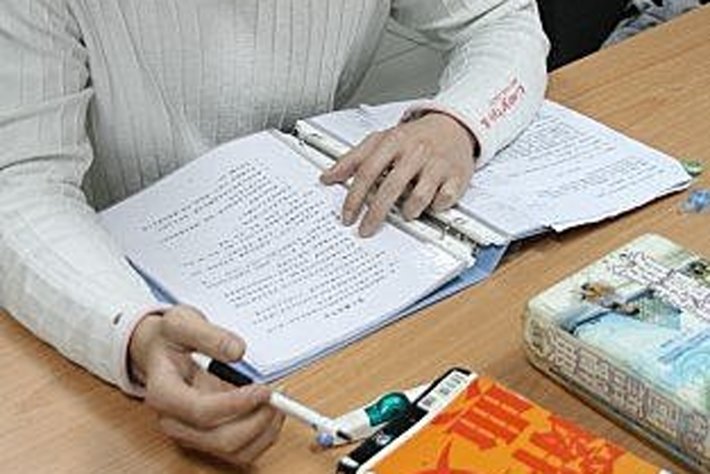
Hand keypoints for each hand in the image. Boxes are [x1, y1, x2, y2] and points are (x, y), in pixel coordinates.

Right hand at [129, 305, 283, 466]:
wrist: (160, 351)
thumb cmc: (168, 339)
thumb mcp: (182, 323)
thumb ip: (209, 335)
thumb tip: (237, 351)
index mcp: (164, 394)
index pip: (201, 411)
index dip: (236, 403)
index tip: (262, 389)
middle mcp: (175, 421)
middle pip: (221, 439)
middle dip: (257, 421)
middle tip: (277, 395)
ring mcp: (192, 433)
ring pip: (235, 450)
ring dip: (265, 430)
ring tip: (278, 400)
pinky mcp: (209, 437)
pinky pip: (241, 450)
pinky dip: (263, 435)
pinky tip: (270, 410)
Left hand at [320, 112, 475, 236]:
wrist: (453, 126)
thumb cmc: (414, 137)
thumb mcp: (380, 140)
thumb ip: (352, 159)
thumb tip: (328, 177)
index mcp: (394, 142)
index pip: (367, 172)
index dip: (355, 197)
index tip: (348, 215)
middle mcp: (415, 152)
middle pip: (390, 188)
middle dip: (375, 214)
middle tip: (366, 228)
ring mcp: (437, 164)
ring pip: (418, 198)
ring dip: (408, 212)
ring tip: (406, 211)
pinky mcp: (457, 176)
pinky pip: (442, 202)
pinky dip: (433, 208)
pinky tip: (429, 203)